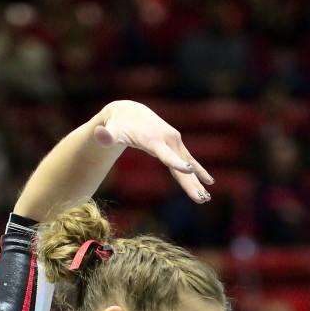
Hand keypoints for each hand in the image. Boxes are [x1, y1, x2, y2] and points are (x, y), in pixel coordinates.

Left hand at [95, 101, 213, 202]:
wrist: (130, 112)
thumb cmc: (118, 125)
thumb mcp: (110, 131)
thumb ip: (105, 135)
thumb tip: (100, 135)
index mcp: (154, 139)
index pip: (166, 154)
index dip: (177, 162)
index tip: (189, 170)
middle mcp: (168, 139)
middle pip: (181, 164)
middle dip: (191, 182)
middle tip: (201, 198)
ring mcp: (174, 142)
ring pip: (188, 165)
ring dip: (198, 181)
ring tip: (206, 197)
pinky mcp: (176, 145)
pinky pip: (189, 160)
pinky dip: (199, 172)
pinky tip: (209, 183)